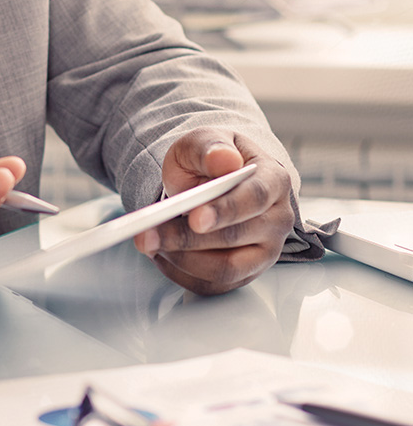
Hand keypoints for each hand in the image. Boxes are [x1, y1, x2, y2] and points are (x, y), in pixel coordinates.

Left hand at [132, 128, 294, 295]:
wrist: (213, 177)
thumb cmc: (212, 158)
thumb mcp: (205, 140)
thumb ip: (210, 147)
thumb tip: (224, 159)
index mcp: (273, 180)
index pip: (254, 199)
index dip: (225, 210)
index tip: (194, 218)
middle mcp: (276, 220)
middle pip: (234, 238)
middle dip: (187, 238)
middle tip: (149, 233)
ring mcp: (264, 251)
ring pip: (225, 269)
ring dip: (181, 259)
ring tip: (149, 241)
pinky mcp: (245, 273)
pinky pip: (214, 286)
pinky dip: (182, 274)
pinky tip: (161, 255)